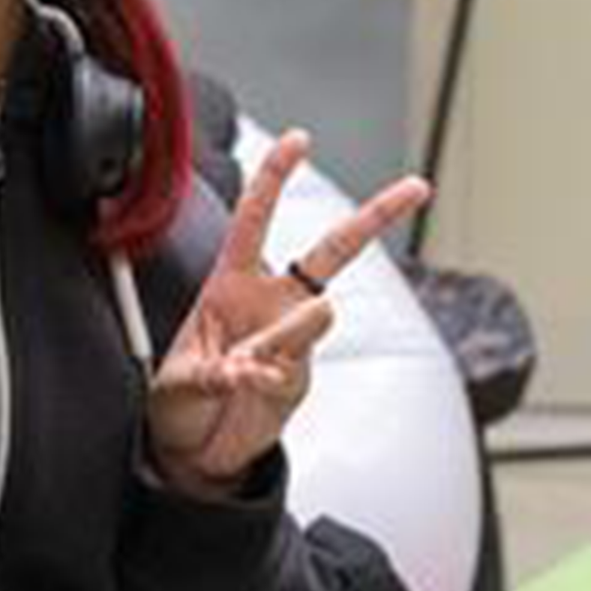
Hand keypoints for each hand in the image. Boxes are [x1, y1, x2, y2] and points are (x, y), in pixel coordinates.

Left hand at [145, 129, 430, 493]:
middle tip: (413, 189)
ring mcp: (289, 340)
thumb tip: (250, 365)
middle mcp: (268, 305)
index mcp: (229, 284)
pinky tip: (245, 389)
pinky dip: (265, 380)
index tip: (298, 141)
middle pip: (330, 251)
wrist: (196, 449)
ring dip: (288, 335)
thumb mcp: (177, 379)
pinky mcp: (298, 378)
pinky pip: (291, 369)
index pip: (254, 221)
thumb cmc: (181, 400)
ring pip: (311, 317)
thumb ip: (212, 371)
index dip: (273, 179)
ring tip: (248, 363)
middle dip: (373, 217)